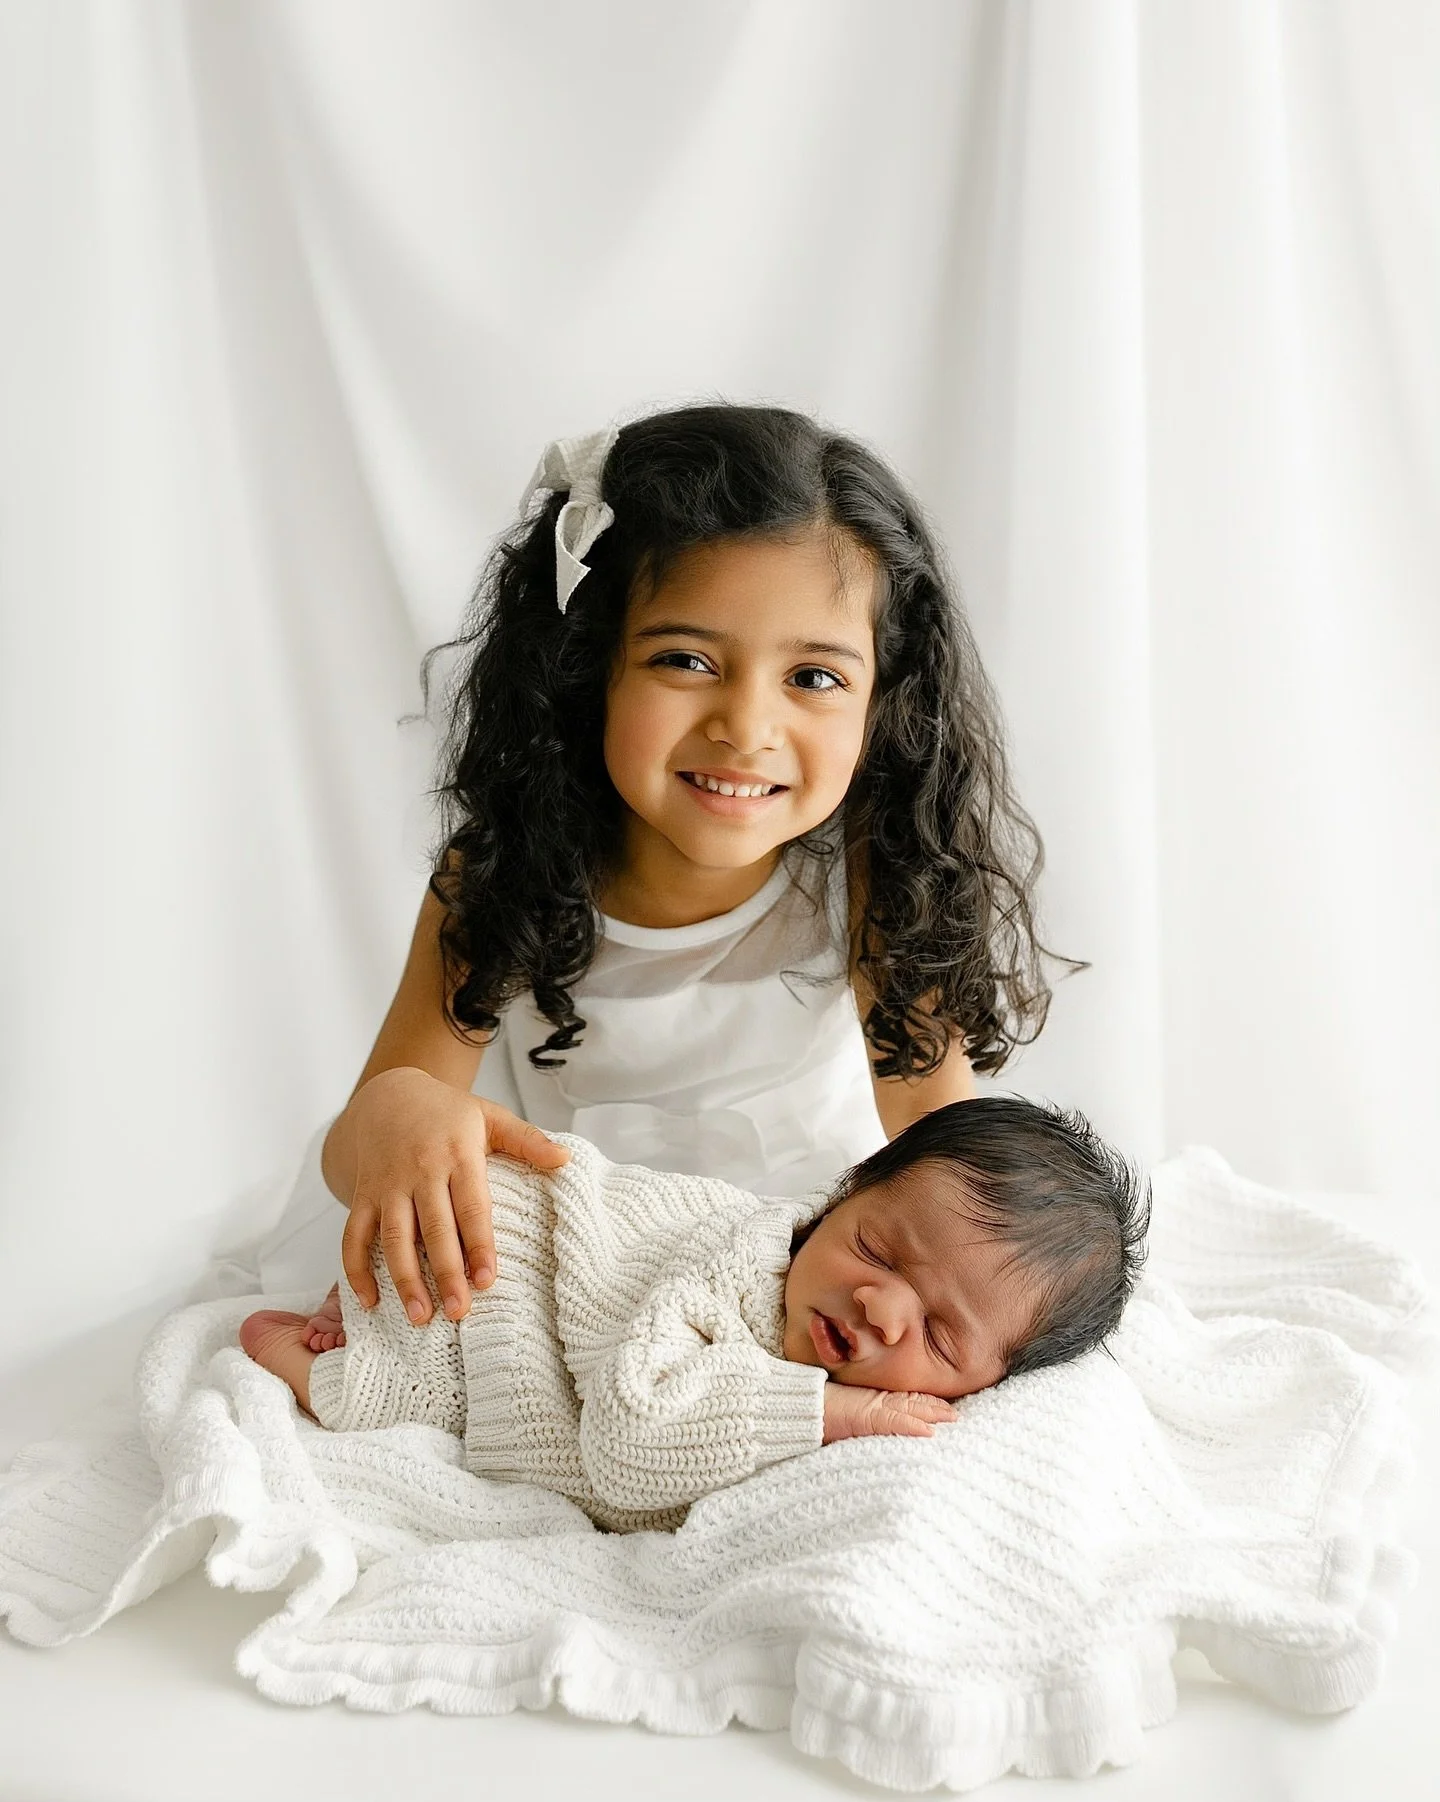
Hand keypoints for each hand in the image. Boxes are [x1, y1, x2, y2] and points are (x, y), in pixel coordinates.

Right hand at [338, 1068, 568, 1325]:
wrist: (388, 1095)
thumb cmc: (448, 1113)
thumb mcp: (490, 1116)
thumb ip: (528, 1140)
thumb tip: (565, 1160)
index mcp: (457, 1154)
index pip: (471, 1206)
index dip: (478, 1244)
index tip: (487, 1280)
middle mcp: (420, 1171)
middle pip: (433, 1229)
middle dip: (445, 1273)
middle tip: (458, 1311)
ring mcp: (387, 1185)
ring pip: (393, 1237)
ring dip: (404, 1279)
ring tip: (420, 1316)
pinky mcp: (362, 1195)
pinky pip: (354, 1236)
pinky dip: (356, 1270)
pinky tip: (371, 1302)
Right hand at [822, 1382, 957, 1443]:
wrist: (796, 1407)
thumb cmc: (814, 1410)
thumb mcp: (842, 1414)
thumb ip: (860, 1416)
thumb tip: (867, 1425)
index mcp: (870, 1401)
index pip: (904, 1401)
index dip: (924, 1403)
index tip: (943, 1408)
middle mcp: (874, 1401)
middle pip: (911, 1403)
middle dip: (935, 1409)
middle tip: (956, 1414)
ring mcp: (871, 1407)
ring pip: (909, 1409)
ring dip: (932, 1414)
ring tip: (952, 1418)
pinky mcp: (865, 1417)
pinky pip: (893, 1422)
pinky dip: (912, 1427)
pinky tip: (928, 1431)